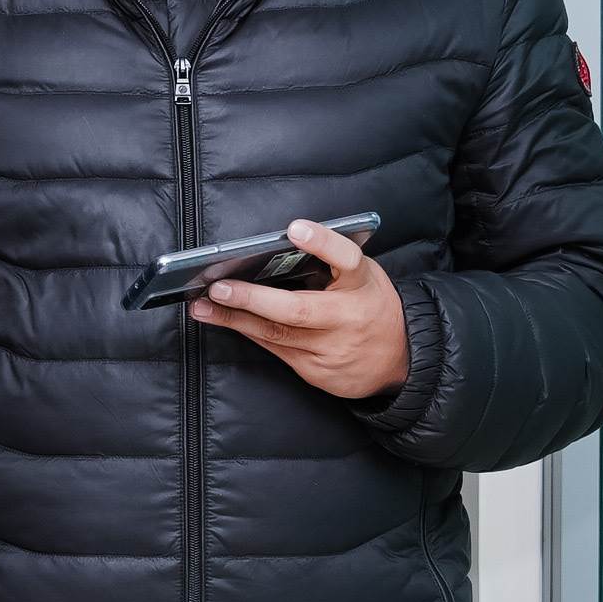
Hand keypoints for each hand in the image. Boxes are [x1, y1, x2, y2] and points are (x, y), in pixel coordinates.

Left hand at [192, 221, 409, 402]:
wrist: (400, 361)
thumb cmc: (371, 306)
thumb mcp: (364, 277)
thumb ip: (332, 262)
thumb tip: (278, 247)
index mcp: (363, 285)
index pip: (346, 258)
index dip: (322, 243)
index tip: (295, 229)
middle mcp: (348, 318)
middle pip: (297, 309)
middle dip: (253, 298)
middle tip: (218, 286)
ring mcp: (331, 350)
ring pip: (276, 335)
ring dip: (235, 319)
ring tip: (203, 306)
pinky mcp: (316, 372)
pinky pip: (276, 350)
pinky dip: (248, 333)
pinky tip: (224, 320)